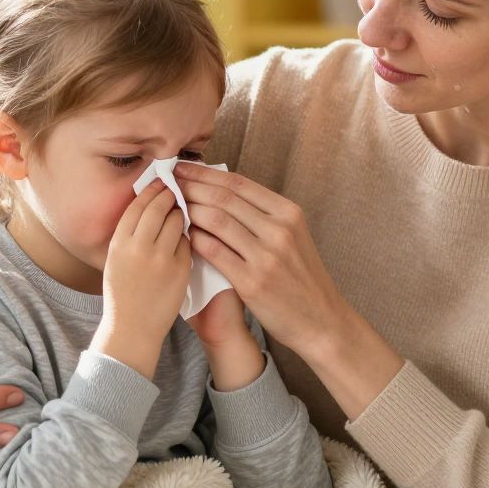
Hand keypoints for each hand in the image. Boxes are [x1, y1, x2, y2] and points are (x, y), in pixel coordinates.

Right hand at [92, 179, 191, 375]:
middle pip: (159, 207)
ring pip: (177, 221)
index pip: (138, 204)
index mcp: (119, 243)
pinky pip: (188, 241)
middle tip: (178, 190)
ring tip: (184, 210)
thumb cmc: (122, 294)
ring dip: (183, 212)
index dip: (151, 190)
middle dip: (170, 195)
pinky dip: (190, 235)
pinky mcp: (180, 270)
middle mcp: (138, 247)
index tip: (161, 183)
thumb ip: (129, 235)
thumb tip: (147, 204)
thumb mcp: (115, 260)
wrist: (133, 329)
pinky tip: (190, 234)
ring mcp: (161, 258)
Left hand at [171, 161, 345, 358]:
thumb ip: (263, 215)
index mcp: (289, 213)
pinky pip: (214, 251)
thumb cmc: (301, 278)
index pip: (239, 183)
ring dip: (189, 210)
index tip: (183, 167)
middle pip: (224, 197)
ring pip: (216, 220)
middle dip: (191, 186)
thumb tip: (222, 191)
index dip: (205, 173)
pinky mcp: (252, 282)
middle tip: (168, 182)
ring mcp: (266, 256)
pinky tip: (183, 235)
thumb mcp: (293, 237)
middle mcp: (279, 230)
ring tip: (171, 206)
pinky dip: (195, 239)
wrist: (320, 320)